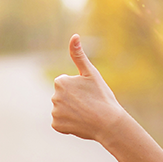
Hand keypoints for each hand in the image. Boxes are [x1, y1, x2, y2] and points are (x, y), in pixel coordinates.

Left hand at [49, 34, 162, 161]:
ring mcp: (55, 112)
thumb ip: (79, 55)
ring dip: (71, 112)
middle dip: (73, 100)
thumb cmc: (102, 97)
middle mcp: (54, 96)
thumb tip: (74, 36)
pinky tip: (80, 123)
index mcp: (60, 82)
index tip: (88, 94)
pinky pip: (60, 123)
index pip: (65, 84)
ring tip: (86, 114)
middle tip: (88, 104)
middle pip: (62, 97)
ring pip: (62, 110)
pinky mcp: (57, 125)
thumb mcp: (91, 73)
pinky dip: (68, 124)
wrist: (108, 123)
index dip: (78, 89)